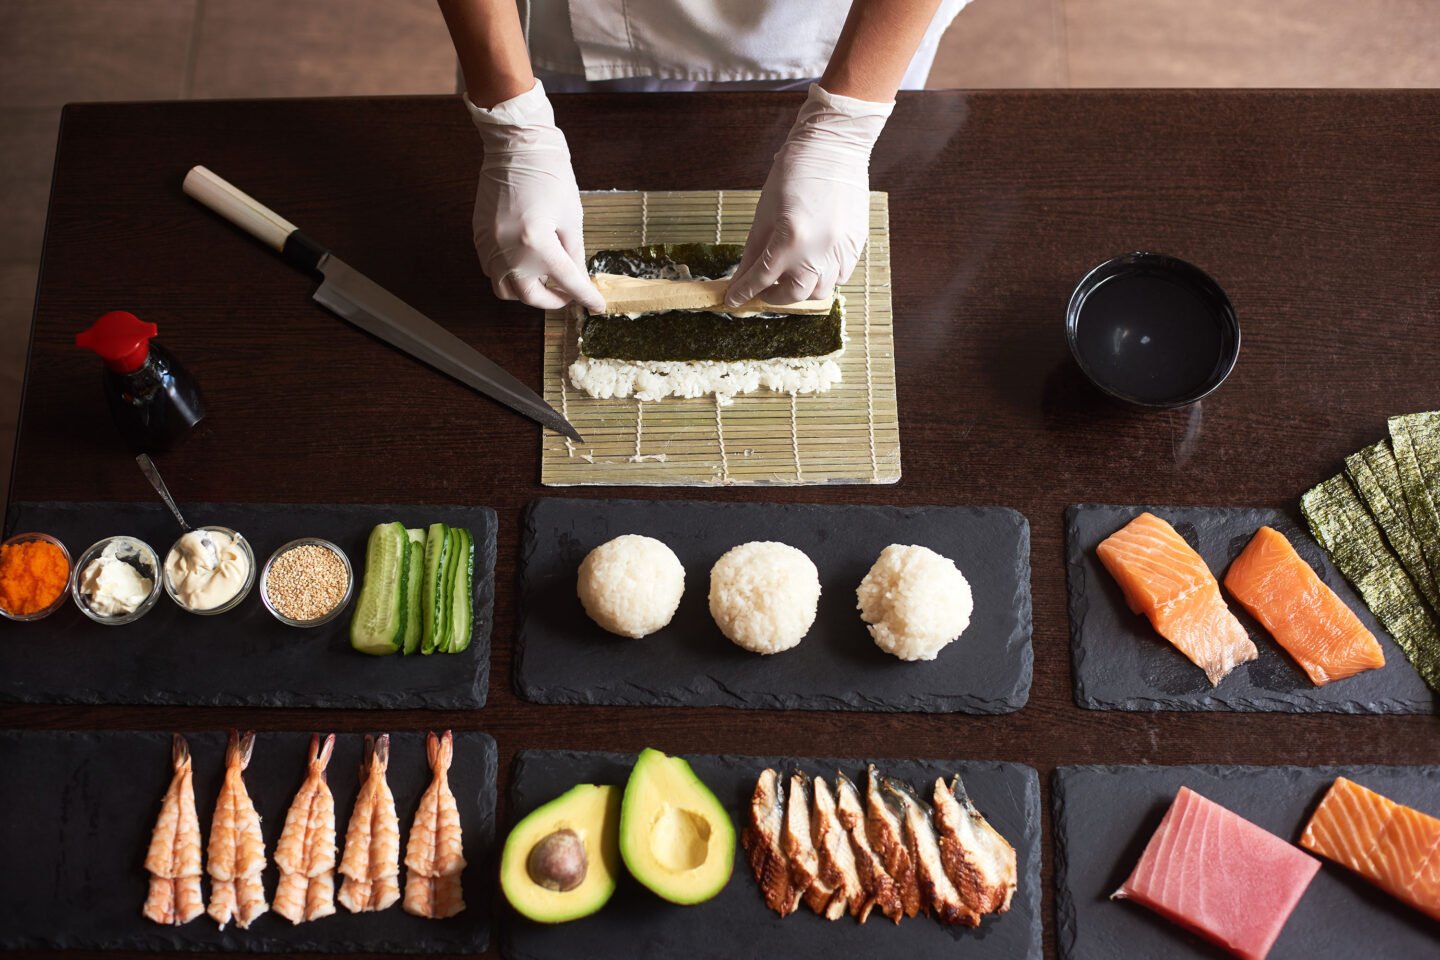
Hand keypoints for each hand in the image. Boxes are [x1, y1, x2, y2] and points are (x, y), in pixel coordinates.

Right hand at [466, 80, 604, 312]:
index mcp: (537, 243)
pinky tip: (526, 266)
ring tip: (546, 281)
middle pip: (531, 296)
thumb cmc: (549, 174)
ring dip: (528, 293)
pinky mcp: (479, 238)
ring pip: (507, 291)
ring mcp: (490, 246)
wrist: (516, 146)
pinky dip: (510, 277)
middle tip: (568, 294)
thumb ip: (575, 254)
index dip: (585, 296)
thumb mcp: (571, 217)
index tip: (597, 305)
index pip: (567, 281)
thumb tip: (580, 279)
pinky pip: (492, 272)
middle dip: (554, 300)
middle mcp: (508, 251)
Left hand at [725, 84, 893, 307]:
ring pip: (820, 290)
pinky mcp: (856, 245)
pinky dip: (824, 277)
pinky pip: (841, 276)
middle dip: (774, 297)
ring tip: (789, 277)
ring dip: (801, 289)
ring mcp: (841, 250)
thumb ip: (754, 252)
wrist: (833, 149)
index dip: (744, 292)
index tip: (733, 301)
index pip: (762, 278)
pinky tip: (813, 264)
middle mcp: (818, 251)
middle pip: (794, 294)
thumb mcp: (764, 213)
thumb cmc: (794, 174)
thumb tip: (741, 279)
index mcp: (790, 239)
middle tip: (763, 290)